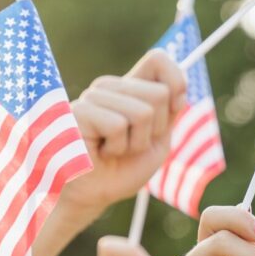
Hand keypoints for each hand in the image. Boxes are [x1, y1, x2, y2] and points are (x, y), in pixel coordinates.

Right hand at [57, 50, 187, 220]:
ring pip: (142, 112)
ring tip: (115, 150)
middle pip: (159, 94)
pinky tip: (101, 152)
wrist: (94, 196)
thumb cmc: (123, 169)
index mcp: (129, 88)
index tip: (174, 110)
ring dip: (135, 143)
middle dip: (154, 130)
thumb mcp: (157, 140)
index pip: (158, 59)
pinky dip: (117, 147)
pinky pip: (117, 125)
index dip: (176, 82)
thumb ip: (168, 112)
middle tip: (132, 145)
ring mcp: (93, 96)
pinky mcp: (78, 111)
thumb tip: (176, 88)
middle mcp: (110, 86)